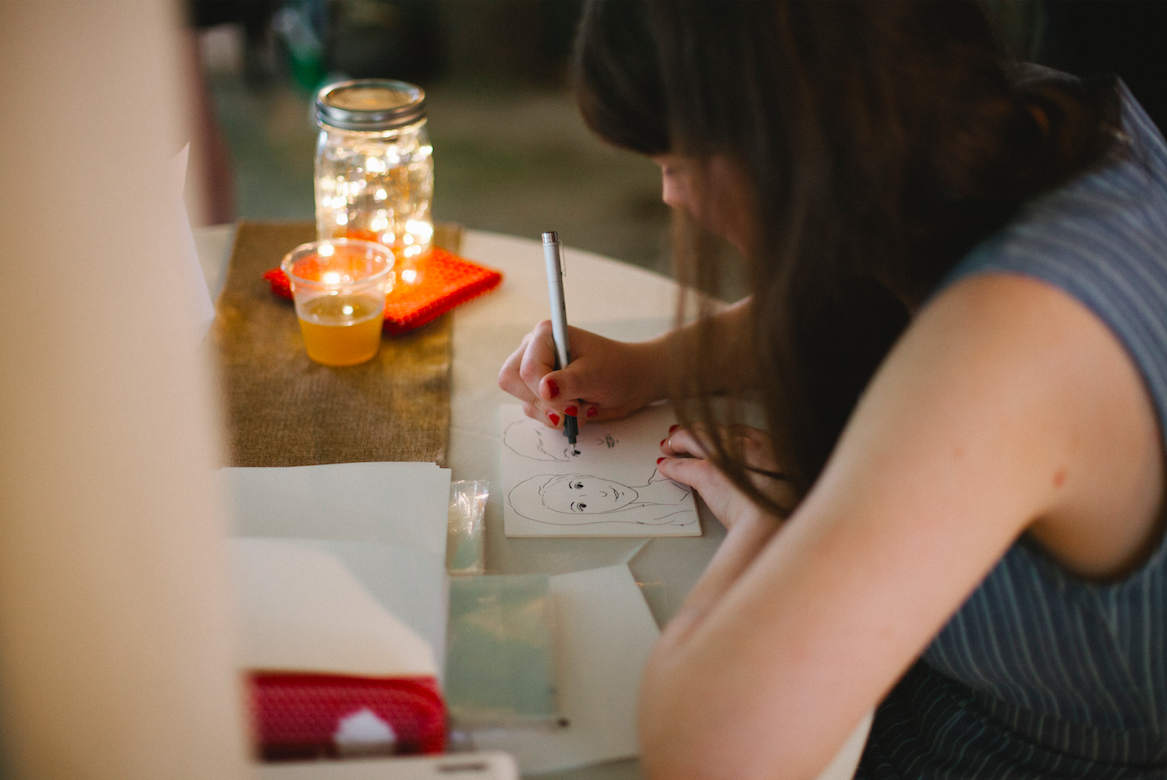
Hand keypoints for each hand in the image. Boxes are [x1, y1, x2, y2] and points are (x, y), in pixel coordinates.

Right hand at [498, 321, 667, 427]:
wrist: (632, 382)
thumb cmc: (617, 370)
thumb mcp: (595, 376)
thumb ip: (568, 383)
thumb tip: (544, 389)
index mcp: (545, 336)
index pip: (527, 369)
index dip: (545, 391)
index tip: (572, 404)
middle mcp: (534, 351)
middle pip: (512, 382)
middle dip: (543, 403)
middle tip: (572, 409)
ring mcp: (537, 372)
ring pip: (525, 402)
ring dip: (554, 413)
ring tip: (581, 407)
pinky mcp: (542, 391)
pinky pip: (534, 411)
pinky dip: (555, 418)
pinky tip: (577, 410)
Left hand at [658, 424, 788, 529]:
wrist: (775, 521)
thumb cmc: (785, 510)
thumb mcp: (787, 483)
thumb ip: (773, 475)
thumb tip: (765, 482)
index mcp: (767, 446)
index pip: (739, 429)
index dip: (722, 431)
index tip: (714, 433)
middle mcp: (744, 444)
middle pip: (712, 428)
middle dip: (695, 429)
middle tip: (681, 432)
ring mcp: (724, 455)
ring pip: (692, 437)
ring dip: (677, 440)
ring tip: (667, 444)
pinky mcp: (707, 473)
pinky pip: (681, 465)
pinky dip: (671, 465)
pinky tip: (664, 466)